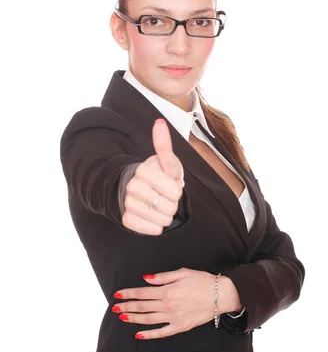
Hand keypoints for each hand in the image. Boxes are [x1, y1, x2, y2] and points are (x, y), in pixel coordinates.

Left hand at [112, 268, 216, 338]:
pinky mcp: (181, 326)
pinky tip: (139, 334)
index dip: (128, 294)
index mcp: (168, 291)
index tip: (118, 294)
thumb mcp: (183, 273)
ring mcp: (174, 318)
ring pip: (148, 319)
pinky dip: (149, 334)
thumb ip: (163, 277)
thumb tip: (146, 279)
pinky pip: (161, 332)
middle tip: (114, 308)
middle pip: (142, 306)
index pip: (142, 292)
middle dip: (127, 307)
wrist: (221, 295)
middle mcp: (168, 305)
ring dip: (134, 319)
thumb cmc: (203, 281)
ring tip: (122, 318)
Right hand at [121, 118, 184, 234]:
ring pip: (161, 221)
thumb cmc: (160, 175)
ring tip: (160, 207)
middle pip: (169, 208)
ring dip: (166, 217)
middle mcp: (132, 186)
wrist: (142, 191)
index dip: (178, 192)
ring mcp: (127, 203)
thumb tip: (159, 122)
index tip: (172, 186)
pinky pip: (150, 230)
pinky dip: (156, 227)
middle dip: (173, 205)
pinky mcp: (126, 219)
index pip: (175, 192)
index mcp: (144, 171)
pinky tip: (153, 217)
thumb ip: (164, 145)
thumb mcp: (168, 162)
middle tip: (166, 198)